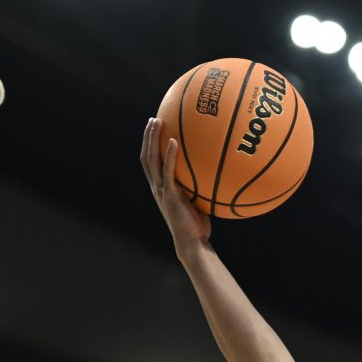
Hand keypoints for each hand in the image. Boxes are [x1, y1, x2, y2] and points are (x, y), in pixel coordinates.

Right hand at [139, 118, 212, 255]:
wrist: (192, 242)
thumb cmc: (197, 225)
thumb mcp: (197, 201)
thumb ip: (199, 186)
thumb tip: (215, 172)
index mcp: (160, 188)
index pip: (150, 162)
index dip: (149, 145)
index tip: (154, 129)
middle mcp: (157, 187)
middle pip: (146, 156)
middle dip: (147, 137)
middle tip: (152, 119)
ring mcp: (161, 190)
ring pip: (151, 160)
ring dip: (152, 139)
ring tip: (157, 122)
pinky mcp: (170, 195)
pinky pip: (168, 171)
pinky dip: (169, 155)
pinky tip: (173, 141)